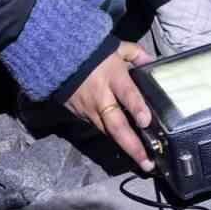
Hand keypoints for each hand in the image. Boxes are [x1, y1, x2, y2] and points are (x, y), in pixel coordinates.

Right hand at [63, 41, 154, 171]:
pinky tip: (124, 146)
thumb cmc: (93, 53)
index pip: (127, 95)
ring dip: (124, 147)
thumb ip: (136, 54)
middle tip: (147, 162)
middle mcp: (102, 98)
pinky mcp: (81, 116)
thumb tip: (152, 62)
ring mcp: (90, 110)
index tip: (145, 122)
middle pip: (117, 125)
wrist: (59, 59)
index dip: (136, 108)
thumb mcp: (117, 48)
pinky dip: (111, 137)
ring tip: (141, 161)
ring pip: (108, 132)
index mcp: (113, 78)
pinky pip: (99, 128)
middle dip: (132, 145)